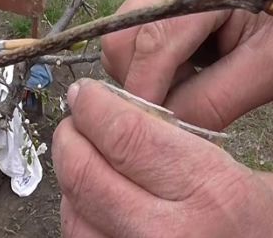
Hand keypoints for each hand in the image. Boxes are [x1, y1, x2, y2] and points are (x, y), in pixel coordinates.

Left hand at [53, 79, 272, 236]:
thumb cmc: (249, 216)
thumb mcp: (226, 165)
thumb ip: (168, 136)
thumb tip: (110, 110)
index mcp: (207, 190)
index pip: (125, 135)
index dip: (93, 106)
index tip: (83, 94)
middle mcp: (169, 234)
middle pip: (86, 174)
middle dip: (68, 137)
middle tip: (74, 121)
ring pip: (73, 211)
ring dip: (69, 173)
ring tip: (81, 153)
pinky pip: (80, 236)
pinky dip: (77, 208)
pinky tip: (92, 194)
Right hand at [102, 0, 272, 130]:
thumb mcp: (265, 67)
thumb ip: (211, 100)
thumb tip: (162, 126)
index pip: (156, 38)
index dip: (144, 87)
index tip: (145, 125)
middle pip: (123, 35)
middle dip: (139, 77)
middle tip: (178, 93)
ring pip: (121, 35)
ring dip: (142, 68)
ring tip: (185, 72)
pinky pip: (130, 30)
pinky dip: (147, 56)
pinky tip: (180, 56)